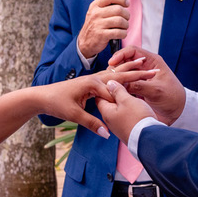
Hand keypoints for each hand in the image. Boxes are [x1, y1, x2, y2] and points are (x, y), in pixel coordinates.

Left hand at [35, 67, 154, 136]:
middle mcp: (94, 78)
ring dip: (131, 69)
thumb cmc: (56, 103)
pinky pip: (110, 77)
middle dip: (138, 73)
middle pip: (120, 75)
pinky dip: (121, 74)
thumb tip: (106, 134)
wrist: (42, 96)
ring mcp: (93, 79)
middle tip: (155, 70)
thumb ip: (92, 123)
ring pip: (116, 73)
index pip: (116, 91)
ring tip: (145, 63)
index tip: (149, 96)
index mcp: (92, 83)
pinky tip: (126, 72)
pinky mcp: (91, 83)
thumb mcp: (73, 115)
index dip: (131, 95)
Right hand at [77, 0, 129, 58]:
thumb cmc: (93, 24)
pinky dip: (123, 33)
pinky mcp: (102, 35)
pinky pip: (118, 32)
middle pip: (118, 9)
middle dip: (126, 14)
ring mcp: (98, 25)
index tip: (126, 3)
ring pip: (120, 21)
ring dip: (126, 24)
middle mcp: (96, 14)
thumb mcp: (94, 10)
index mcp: (95, 5)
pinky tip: (121, 33)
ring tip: (124, 26)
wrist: (85, 42)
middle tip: (126, 18)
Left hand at [97, 79, 156, 145]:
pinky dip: (126, 107)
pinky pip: (123, 114)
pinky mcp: (125, 129)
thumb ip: (117, 91)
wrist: (149, 140)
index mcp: (106, 110)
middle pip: (108, 101)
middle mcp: (109, 119)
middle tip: (123, 83)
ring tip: (129, 92)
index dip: (106, 85)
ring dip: (121, 99)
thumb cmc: (137, 119)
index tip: (115, 79)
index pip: (100, 94)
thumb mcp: (126, 101)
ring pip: (116, 108)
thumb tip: (109, 84)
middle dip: (114, 92)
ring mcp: (117, 125)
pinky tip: (132, 104)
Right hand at [108, 46, 186, 123]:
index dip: (120, 55)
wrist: (178, 112)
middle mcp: (145, 67)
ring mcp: (140, 78)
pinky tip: (113, 91)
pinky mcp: (137, 88)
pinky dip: (118, 86)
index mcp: (152, 61)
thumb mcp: (156, 91)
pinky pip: (124, 84)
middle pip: (125, 61)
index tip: (112, 63)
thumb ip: (139, 86)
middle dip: (115, 67)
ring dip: (116, 77)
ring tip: (108, 84)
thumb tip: (123, 84)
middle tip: (108, 76)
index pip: (132, 51)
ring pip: (123, 73)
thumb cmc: (173, 98)